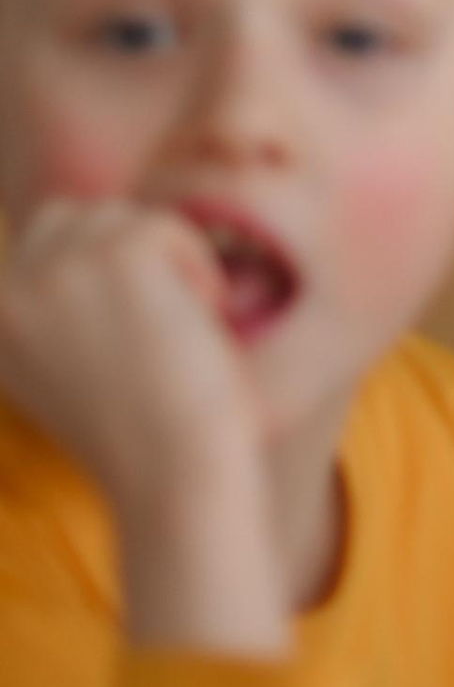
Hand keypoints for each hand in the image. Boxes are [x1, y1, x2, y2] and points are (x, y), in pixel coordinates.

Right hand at [0, 203, 285, 649]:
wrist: (172, 470)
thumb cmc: (141, 433)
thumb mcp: (64, 372)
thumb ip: (49, 311)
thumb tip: (65, 229)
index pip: (33, 245)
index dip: (93, 268)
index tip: (127, 321)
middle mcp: (6, 295)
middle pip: (70, 218)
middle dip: (122, 252)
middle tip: (156, 320)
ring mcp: (54, 270)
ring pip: (119, 216)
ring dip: (162, 259)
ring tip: (178, 324)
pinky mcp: (115, 256)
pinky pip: (166, 226)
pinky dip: (196, 265)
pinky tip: (200, 317)